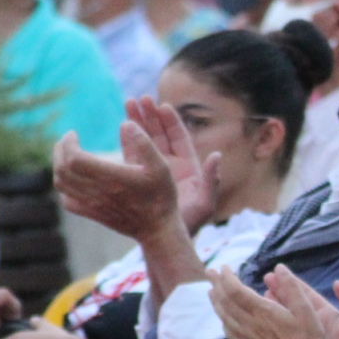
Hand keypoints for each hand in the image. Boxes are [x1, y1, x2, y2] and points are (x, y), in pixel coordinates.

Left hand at [52, 124, 180, 244]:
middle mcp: (97, 192)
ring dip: (58, 166)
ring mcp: (92, 205)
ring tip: (67, 155)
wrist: (157, 228)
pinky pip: (67, 201)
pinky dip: (64, 187)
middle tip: (68, 140)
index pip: (74, 158)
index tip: (74, 133)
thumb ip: (145, 143)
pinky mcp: (92, 214)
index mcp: (111, 178)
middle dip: (60, 150)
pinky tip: (73, 178)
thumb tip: (127, 123)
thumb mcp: (162, 166)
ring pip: (61, 184)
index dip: (68, 143)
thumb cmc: (161, 196)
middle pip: (62, 169)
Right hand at [125, 97, 221, 234]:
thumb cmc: (189, 224)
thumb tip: (217, 156)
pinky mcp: (138, 177)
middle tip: (141, 98)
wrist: (166, 240)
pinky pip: (132, 155)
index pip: (179, 139)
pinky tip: (122, 126)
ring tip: (128, 103)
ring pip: (145, 141)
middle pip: (160, 134)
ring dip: (137, 123)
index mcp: (187, 168)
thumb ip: (211, 180)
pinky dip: (128, 140)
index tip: (163, 105)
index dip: (171, 122)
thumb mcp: (205, 203)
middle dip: (151, 116)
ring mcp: (153, 170)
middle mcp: (170, 166)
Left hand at [209, 266, 320, 338]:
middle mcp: (249, 323)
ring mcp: (246, 337)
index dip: (226, 277)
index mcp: (262, 311)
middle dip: (216, 284)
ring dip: (216, 301)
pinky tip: (223, 316)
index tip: (224, 267)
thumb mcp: (306, 307)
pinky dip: (223, 319)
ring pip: (224, 316)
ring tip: (211, 290)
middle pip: (225, 301)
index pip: (235, 290)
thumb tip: (279, 267)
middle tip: (210, 272)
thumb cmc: (307, 335)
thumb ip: (291, 286)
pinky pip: (228, 332)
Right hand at [266, 270, 338, 338]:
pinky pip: (285, 337)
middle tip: (265, 280)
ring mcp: (305, 337)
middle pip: (293, 304)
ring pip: (286, 319)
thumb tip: (337, 282)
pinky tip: (262, 320)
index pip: (306, 296)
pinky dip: (274, 328)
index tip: (279, 273)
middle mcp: (313, 323)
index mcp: (326, 314)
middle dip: (279, 292)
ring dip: (273, 308)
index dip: (293, 284)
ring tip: (259, 297)